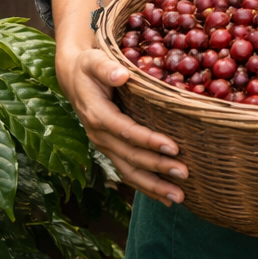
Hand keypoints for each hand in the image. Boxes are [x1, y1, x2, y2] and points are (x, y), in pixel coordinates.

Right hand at [56, 40, 188, 207]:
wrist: (73, 78)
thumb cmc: (88, 67)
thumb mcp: (94, 61)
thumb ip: (106, 68)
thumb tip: (121, 74)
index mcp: (97, 115)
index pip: (126, 132)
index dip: (149, 141)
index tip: (174, 147)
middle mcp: (99, 135)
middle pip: (130, 157)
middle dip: (157, 168)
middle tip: (184, 174)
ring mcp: (104, 145)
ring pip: (128, 172)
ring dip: (153, 186)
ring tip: (178, 197)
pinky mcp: (110, 149)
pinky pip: (127, 172)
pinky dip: (145, 187)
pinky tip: (164, 197)